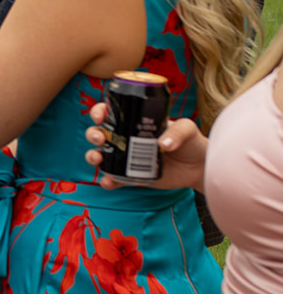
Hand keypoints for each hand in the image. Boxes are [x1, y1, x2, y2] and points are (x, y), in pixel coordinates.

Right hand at [83, 103, 207, 191]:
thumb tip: (162, 144)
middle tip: (101, 139)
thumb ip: (177, 132)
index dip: (99, 112)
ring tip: (98, 159)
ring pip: (100, 155)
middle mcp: (126, 138)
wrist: (200, 168)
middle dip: (93, 134)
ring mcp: (127, 158)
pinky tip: (109, 182)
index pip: (111, 113)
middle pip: (99, 133)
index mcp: (135, 122)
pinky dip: (107, 181)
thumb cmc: (192, 142)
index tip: (100, 116)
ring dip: (93, 156)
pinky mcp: (132, 176)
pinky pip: (114, 178)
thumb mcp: (187, 129)